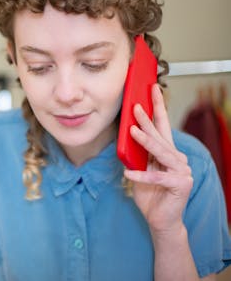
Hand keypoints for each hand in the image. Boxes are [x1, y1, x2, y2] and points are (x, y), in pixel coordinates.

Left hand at [123, 83, 193, 234]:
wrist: (160, 220)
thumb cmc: (150, 193)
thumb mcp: (140, 169)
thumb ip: (138, 154)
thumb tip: (128, 135)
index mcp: (168, 152)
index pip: (163, 125)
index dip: (157, 107)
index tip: (152, 89)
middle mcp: (177, 158)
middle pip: (160, 136)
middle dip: (147, 120)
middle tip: (135, 107)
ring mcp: (182, 171)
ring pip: (161, 152)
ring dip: (145, 141)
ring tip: (132, 131)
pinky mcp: (180, 185)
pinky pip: (156, 177)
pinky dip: (141, 175)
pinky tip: (127, 173)